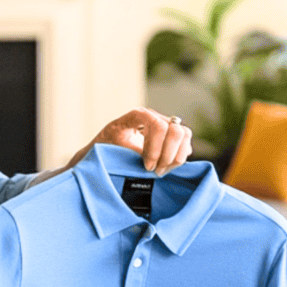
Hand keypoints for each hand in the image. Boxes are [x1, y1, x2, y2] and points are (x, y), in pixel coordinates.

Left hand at [65, 108, 192, 175]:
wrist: (101, 153)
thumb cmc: (104, 150)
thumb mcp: (114, 151)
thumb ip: (134, 152)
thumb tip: (155, 162)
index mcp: (138, 115)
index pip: (158, 126)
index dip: (155, 149)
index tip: (146, 166)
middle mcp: (153, 116)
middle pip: (176, 130)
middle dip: (167, 154)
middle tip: (155, 170)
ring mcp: (164, 125)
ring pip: (184, 135)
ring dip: (175, 157)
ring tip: (160, 171)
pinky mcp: (170, 137)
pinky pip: (186, 143)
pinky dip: (178, 158)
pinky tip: (164, 167)